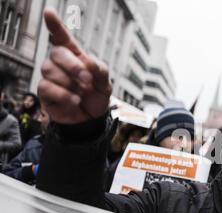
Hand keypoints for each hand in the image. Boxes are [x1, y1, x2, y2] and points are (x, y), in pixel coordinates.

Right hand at [37, 8, 110, 124]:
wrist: (92, 120)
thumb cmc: (97, 98)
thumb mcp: (105, 84)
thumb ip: (101, 70)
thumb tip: (87, 61)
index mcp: (75, 57)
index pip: (62, 37)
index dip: (55, 25)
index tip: (49, 12)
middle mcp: (60, 64)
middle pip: (57, 53)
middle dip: (73, 66)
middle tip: (87, 80)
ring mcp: (50, 77)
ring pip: (50, 69)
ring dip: (70, 82)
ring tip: (82, 93)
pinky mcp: (45, 92)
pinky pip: (47, 87)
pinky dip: (64, 94)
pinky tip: (75, 100)